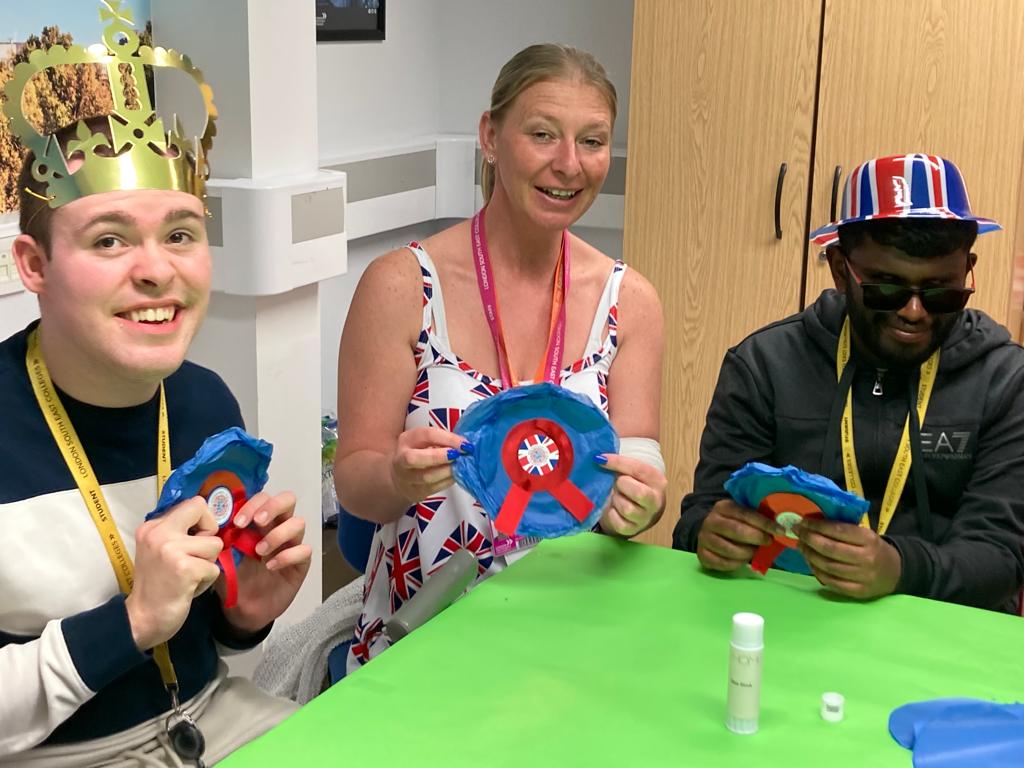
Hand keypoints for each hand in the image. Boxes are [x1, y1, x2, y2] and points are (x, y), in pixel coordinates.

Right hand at [126, 497, 223, 650]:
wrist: (143, 618)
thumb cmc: (158, 584)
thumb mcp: (162, 549)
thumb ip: (180, 532)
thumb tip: (212, 517)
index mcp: (152, 526)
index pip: (194, 503)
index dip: (204, 521)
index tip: (196, 540)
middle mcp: (159, 533)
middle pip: (203, 511)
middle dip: (210, 534)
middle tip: (195, 556)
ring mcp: (171, 550)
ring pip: (215, 545)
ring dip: (207, 564)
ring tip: (188, 576)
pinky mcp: (185, 568)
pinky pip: (214, 568)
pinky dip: (206, 581)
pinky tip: (188, 588)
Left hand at [218, 491, 311, 634]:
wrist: (243, 611)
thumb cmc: (233, 580)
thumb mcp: (220, 559)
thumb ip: (219, 540)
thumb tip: (213, 522)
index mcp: (259, 523)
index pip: (264, 498)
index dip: (253, 504)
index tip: (238, 522)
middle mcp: (278, 528)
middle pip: (288, 500)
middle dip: (273, 507)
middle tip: (258, 522)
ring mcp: (291, 545)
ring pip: (298, 523)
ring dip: (278, 534)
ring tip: (260, 551)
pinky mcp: (301, 564)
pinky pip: (304, 550)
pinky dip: (287, 555)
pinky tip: (271, 567)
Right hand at [390, 426, 468, 505]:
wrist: (400, 475)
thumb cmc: (419, 452)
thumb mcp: (426, 441)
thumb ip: (443, 440)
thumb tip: (465, 445)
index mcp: (407, 440)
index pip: (427, 435)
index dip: (448, 439)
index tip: (465, 444)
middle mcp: (402, 459)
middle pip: (416, 458)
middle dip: (439, 456)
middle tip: (458, 456)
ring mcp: (407, 478)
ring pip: (426, 477)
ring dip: (447, 471)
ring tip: (460, 466)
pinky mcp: (415, 492)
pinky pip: (433, 488)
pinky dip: (448, 481)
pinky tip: (455, 475)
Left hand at [596, 454, 666, 537]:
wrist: (640, 510)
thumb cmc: (633, 485)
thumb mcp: (632, 472)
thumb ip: (620, 464)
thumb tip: (599, 458)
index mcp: (657, 480)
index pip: (638, 469)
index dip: (617, 462)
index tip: (600, 458)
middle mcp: (655, 500)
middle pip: (638, 492)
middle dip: (622, 485)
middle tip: (617, 483)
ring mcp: (645, 517)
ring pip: (627, 509)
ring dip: (616, 500)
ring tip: (616, 496)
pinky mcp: (633, 529)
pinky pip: (619, 522)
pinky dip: (612, 514)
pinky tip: (613, 508)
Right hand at [696, 499, 780, 571]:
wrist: (710, 532)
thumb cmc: (734, 523)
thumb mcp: (742, 515)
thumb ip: (757, 518)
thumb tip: (781, 527)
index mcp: (722, 507)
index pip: (745, 514)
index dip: (764, 523)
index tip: (780, 531)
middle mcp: (710, 521)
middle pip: (736, 530)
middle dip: (756, 537)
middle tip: (768, 542)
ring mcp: (704, 538)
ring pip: (728, 549)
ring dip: (747, 553)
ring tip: (755, 552)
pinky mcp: (702, 554)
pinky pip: (721, 563)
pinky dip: (736, 564)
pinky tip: (743, 561)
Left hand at [797, 518, 901, 599]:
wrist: (895, 572)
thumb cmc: (873, 548)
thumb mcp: (865, 534)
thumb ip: (842, 529)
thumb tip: (811, 523)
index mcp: (869, 539)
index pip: (838, 530)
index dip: (817, 526)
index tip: (802, 522)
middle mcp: (866, 558)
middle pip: (830, 549)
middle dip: (809, 540)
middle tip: (798, 533)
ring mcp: (862, 577)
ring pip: (828, 566)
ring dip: (809, 555)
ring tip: (801, 547)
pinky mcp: (858, 591)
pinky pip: (831, 582)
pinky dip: (817, 571)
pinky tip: (810, 562)